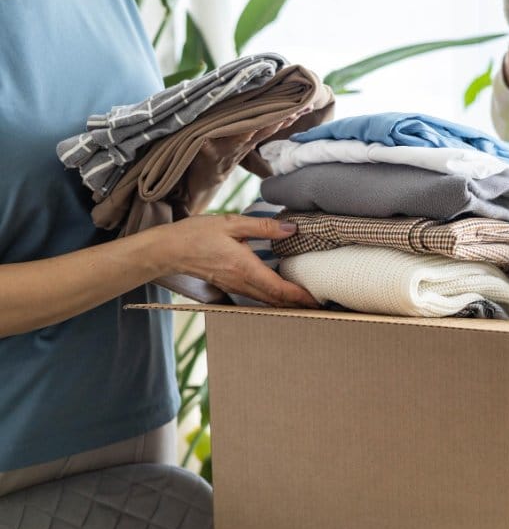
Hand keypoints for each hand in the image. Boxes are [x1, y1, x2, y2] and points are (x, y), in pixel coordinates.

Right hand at [152, 214, 318, 307]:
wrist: (168, 249)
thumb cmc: (197, 234)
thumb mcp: (231, 223)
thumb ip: (263, 226)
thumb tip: (291, 229)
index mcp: (245, 268)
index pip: (278, 288)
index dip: (299, 296)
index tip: (316, 300)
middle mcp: (241, 282)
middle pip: (275, 299)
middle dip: (298, 304)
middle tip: (319, 305)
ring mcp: (234, 286)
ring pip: (266, 300)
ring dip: (286, 303)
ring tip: (305, 302)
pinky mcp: (228, 285)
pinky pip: (255, 296)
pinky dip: (272, 298)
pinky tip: (280, 294)